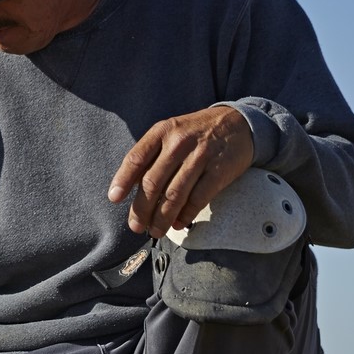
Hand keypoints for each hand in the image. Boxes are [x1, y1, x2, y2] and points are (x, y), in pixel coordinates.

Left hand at [108, 106, 253, 237]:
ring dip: (162, 218)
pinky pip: (198, 198)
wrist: (238, 123)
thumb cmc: (197, 133)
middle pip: (153, 182)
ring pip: (174, 194)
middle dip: (141, 209)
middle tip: (136, 226)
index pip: (136, 158)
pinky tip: (178, 224)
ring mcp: (200, 156)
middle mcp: (179, 142)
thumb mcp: (171, 133)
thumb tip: (131, 187)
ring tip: (155, 231)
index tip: (114, 199)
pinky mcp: (219, 170)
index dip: (123, 180)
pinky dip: (186, 215)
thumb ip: (152, 155)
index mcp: (163, 132)